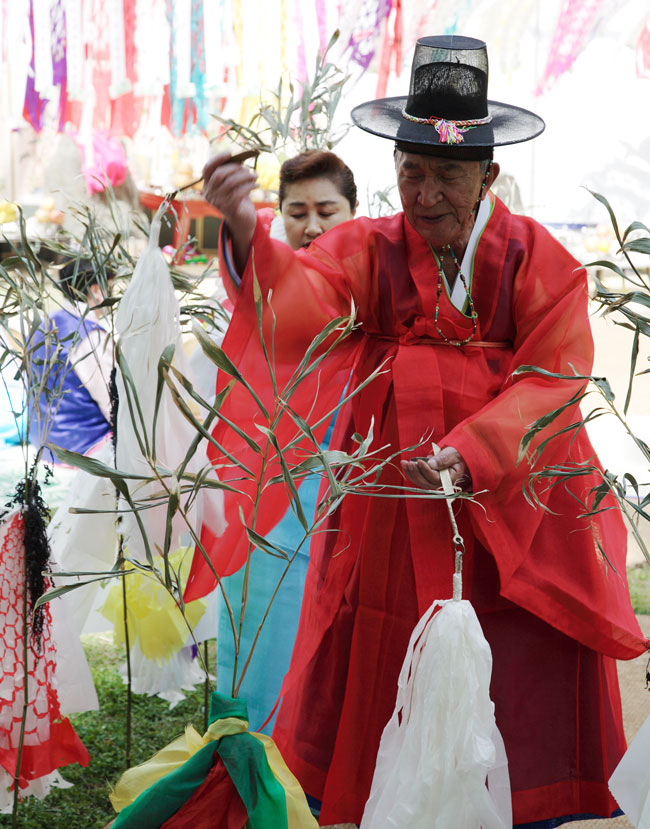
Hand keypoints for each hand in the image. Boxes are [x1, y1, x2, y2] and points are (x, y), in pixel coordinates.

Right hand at [202, 152, 258, 269]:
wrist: (242, 221)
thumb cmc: (238, 200)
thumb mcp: (233, 185)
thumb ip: (232, 173)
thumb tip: (240, 159)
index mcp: (208, 186)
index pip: (207, 169)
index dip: (217, 159)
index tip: (230, 153)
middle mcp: (210, 194)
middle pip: (220, 174)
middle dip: (235, 168)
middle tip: (248, 169)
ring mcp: (218, 202)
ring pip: (230, 182)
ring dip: (245, 176)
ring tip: (255, 176)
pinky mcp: (229, 208)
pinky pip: (239, 192)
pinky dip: (250, 186)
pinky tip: (257, 185)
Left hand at [400, 446, 470, 490]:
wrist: (456, 455)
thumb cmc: (456, 453)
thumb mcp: (453, 453)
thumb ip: (443, 459)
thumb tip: (431, 464)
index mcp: (449, 478)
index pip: (435, 478)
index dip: (426, 470)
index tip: (419, 461)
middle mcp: (440, 483)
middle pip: (426, 483)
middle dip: (416, 473)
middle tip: (410, 463)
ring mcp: (433, 482)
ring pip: (420, 482)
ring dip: (411, 473)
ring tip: (404, 463)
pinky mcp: (427, 478)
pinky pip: (417, 478)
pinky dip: (410, 472)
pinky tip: (405, 464)